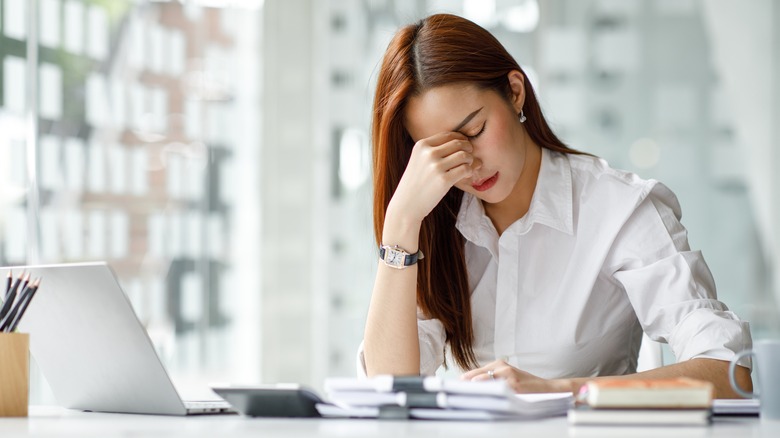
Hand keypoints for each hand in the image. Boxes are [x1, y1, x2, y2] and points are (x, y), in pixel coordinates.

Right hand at [386, 132, 476, 226]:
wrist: (406, 205)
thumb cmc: (416, 183)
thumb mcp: (419, 160)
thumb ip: (435, 150)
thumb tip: (464, 143)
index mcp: (421, 145)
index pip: (449, 135)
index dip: (461, 139)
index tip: (465, 147)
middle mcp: (428, 153)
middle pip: (458, 144)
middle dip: (468, 149)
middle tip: (469, 158)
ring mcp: (436, 167)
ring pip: (464, 156)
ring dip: (470, 161)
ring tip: (468, 167)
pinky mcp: (444, 180)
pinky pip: (465, 169)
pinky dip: (470, 171)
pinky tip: (467, 175)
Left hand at [460, 359, 575, 393]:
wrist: (546, 388)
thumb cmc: (526, 384)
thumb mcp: (508, 376)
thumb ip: (492, 378)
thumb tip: (472, 386)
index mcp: (500, 364)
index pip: (476, 372)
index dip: (465, 380)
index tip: (454, 386)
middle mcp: (502, 367)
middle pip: (478, 376)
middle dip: (466, 384)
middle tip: (455, 391)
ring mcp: (508, 376)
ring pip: (485, 382)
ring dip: (474, 389)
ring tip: (463, 395)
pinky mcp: (514, 386)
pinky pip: (497, 390)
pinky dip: (487, 394)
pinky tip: (480, 398)